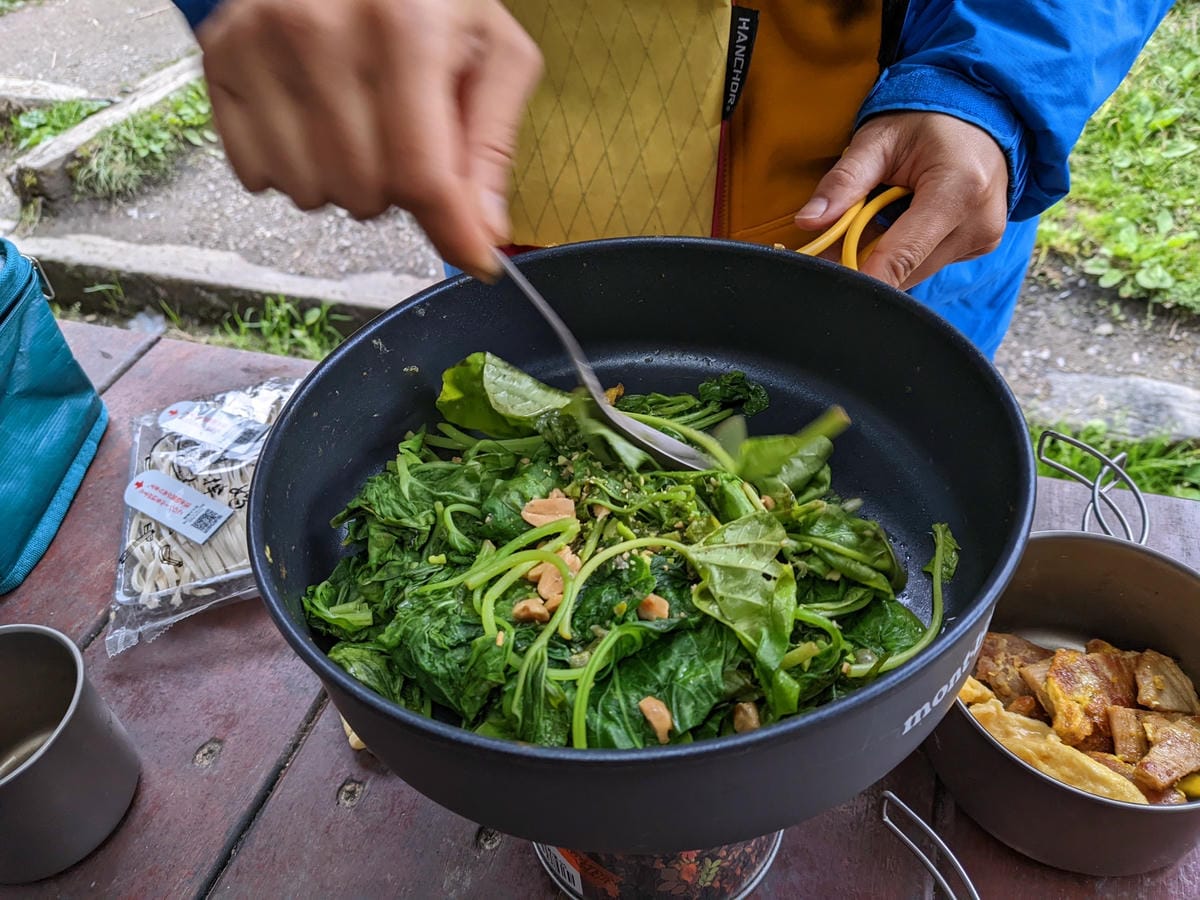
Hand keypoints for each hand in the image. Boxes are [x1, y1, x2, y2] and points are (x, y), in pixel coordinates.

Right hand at [197, 0, 542, 279]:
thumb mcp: (492, 51)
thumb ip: (491, 144)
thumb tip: (483, 233)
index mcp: (404, 27)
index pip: (420, 173)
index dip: (451, 231)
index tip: (473, 260)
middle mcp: (321, 30)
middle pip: (365, 193)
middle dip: (396, 189)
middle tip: (403, 139)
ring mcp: (260, 42)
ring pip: (310, 193)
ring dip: (341, 182)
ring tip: (356, 126)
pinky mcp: (220, 56)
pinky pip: (255, 175)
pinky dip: (291, 169)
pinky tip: (311, 122)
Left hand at [793, 112, 1008, 289]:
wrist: (978, 113)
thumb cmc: (925, 120)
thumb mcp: (877, 139)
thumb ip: (843, 181)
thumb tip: (807, 222)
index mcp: (958, 188)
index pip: (903, 255)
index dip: (863, 278)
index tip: (832, 286)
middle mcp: (979, 220)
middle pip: (906, 270)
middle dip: (867, 261)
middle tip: (840, 237)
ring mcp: (984, 237)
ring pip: (915, 272)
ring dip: (887, 257)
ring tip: (879, 217)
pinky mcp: (982, 246)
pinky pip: (929, 263)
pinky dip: (907, 252)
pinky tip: (905, 221)